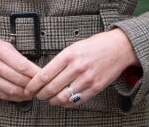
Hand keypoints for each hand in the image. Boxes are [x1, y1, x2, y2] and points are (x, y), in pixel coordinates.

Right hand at [0, 32, 40, 101]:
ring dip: (24, 94)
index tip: (44, 76)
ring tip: (32, 93)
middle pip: (18, 79)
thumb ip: (12, 53)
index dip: (36, 74)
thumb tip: (29, 66)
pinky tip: (19, 96)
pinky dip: (12, 97)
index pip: (23, 65)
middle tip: (41, 87)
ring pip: (10, 90)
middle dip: (32, 85)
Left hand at [24, 29, 138, 106]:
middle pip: (51, 88)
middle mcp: (77, 67)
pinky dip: (65, 103)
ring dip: (52, 101)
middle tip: (36, 95)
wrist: (119, 47)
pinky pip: (75, 101)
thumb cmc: (97, 44)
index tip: (28, 88)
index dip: (34, 85)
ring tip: (49, 99)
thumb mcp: (75, 46)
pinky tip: (62, 100)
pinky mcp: (95, 88)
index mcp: (69, 54)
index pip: (45, 74)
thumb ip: (62, 59)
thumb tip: (46, 74)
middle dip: (40, 94)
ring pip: (62, 97)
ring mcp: (86, 79)